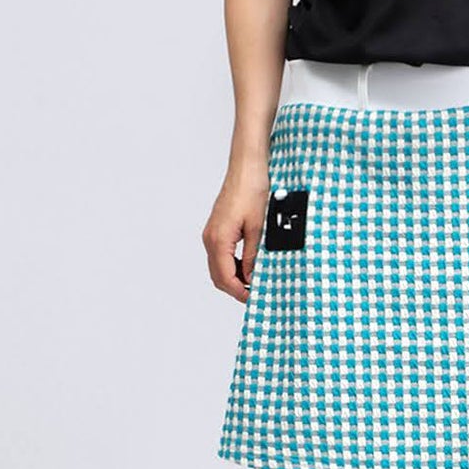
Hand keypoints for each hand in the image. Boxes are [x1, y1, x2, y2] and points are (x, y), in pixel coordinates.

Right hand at [204, 170, 268, 300]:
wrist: (247, 168)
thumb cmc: (252, 191)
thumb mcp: (258, 228)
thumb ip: (253, 256)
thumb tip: (252, 277)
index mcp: (218, 240)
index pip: (225, 278)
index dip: (240, 292)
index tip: (254, 299)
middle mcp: (210, 238)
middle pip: (218, 276)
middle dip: (235, 288)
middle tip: (255, 295)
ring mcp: (211, 233)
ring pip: (218, 267)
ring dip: (234, 277)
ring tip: (254, 282)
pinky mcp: (217, 228)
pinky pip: (220, 255)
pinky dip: (232, 265)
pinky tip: (248, 265)